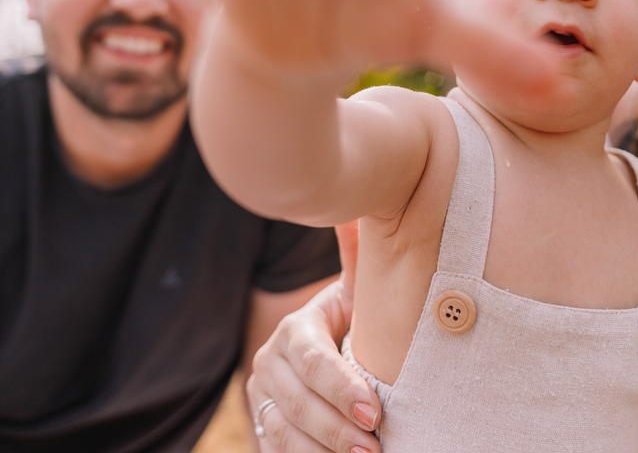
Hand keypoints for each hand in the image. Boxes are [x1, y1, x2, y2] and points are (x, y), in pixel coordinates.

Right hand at [246, 223, 382, 452]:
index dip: (342, 388)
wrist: (320, 352)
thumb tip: (358, 208)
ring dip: (321, 451)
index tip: (375, 412)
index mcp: (295, 331)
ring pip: (284, 433)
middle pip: (298, 404)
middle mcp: (270, 364)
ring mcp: (262, 398)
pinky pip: (276, 451)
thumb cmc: (351, 320)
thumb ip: (358, 256)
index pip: (314, 362)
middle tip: (374, 446)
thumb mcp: (355, 290)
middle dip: (337, 428)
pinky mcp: (263, 427)